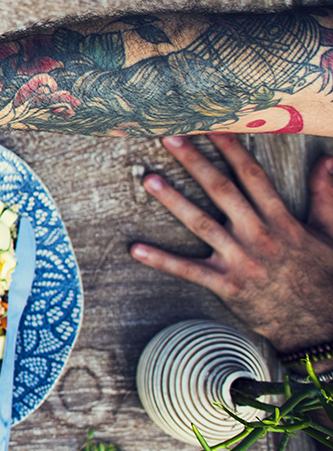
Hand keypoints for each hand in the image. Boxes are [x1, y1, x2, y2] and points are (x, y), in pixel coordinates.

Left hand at [132, 134, 332, 352]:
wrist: (321, 325)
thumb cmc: (323, 276)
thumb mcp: (330, 232)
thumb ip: (326, 195)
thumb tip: (328, 160)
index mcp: (282, 219)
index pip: (252, 175)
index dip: (231, 148)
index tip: (211, 126)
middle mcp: (259, 235)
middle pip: (222, 191)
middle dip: (196, 162)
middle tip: (169, 138)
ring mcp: (241, 260)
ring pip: (201, 224)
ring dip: (173, 201)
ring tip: (149, 179)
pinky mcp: (227, 285)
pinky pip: (189, 271)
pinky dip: (162, 260)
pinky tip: (136, 248)